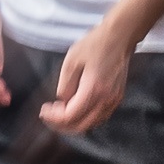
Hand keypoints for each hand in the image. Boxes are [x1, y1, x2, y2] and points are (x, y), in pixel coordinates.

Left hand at [42, 19, 134, 133]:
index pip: (70, 116)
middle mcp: (106, 99)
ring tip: (61, 113)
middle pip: (81, 126)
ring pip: (91, 125)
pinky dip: (86, 119)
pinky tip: (77, 109)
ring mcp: (113, 100)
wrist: (119, 37)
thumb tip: (63, 101)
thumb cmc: (95, 44)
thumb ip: (65, 85)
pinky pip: (100, 117)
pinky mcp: (117, 98)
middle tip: (50, 116)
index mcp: (93, 89)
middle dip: (62, 125)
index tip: (44, 110)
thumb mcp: (71, 61)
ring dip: (74, 123)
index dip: (54, 118)